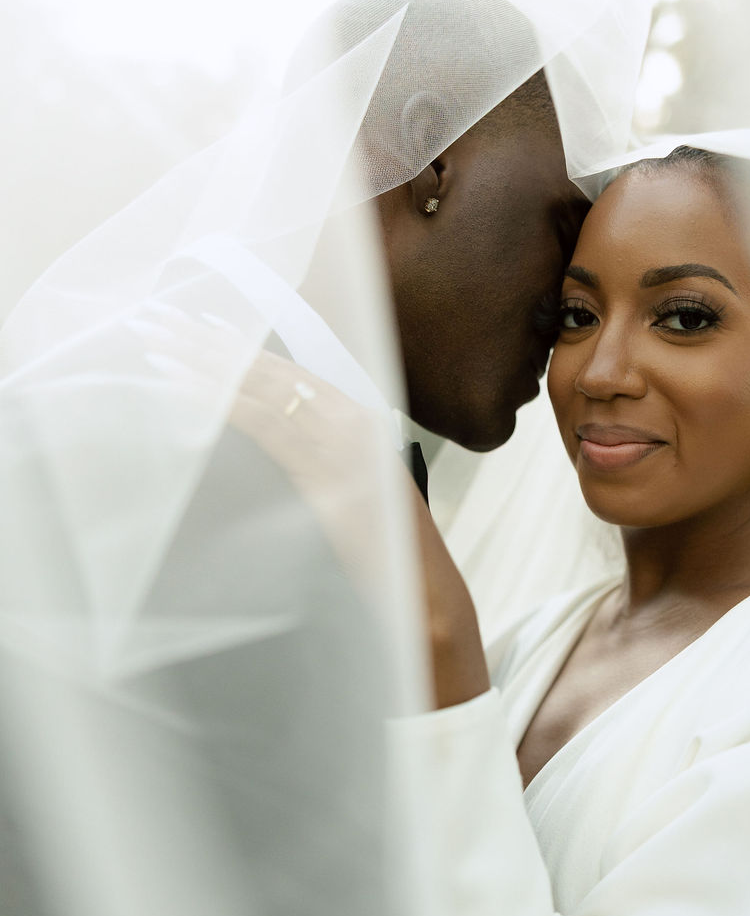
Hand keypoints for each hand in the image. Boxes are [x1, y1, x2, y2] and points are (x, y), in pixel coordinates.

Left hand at [125, 302, 489, 708]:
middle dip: (212, 343)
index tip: (200, 328)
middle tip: (163, 321)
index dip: (243, 347)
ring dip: (206, 364)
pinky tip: (186, 386)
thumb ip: (325, 462)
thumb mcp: (358, 494)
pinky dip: (222, 400)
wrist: (423, 594)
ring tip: (161, 345)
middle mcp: (355, 421)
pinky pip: (264, 423)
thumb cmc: (391, 555)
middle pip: (271, 370)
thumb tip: (283, 443)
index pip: (292, 372)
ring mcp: (342, 442)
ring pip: (262, 388)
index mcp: (363, 422)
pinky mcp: (325, 470)